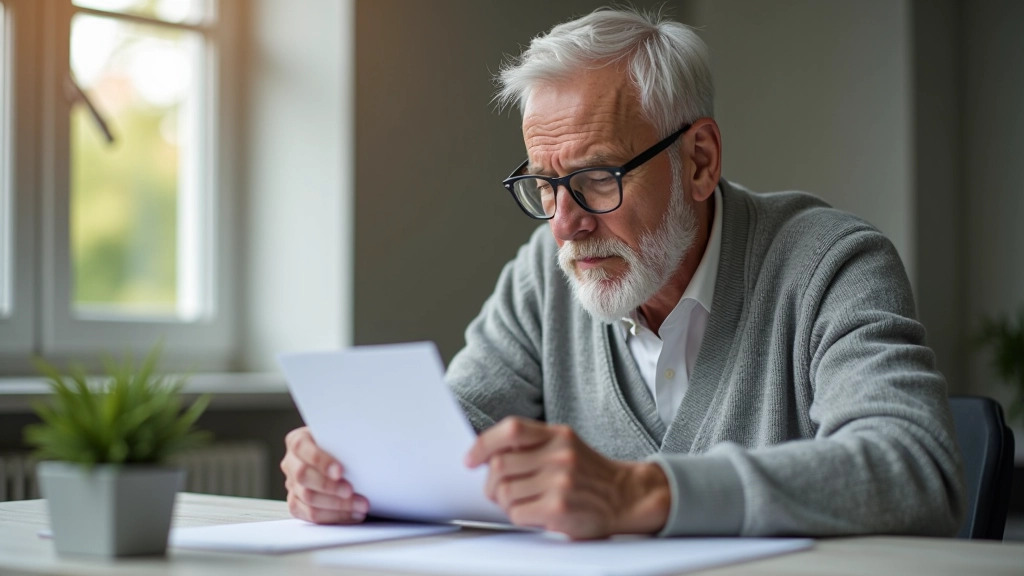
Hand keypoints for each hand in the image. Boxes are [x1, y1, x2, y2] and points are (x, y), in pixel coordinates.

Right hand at [281, 426, 369, 523]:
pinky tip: (352, 514)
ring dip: (337, 505)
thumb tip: (363, 451)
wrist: (338, 459)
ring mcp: (292, 484)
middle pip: (303, 476)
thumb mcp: (342, 438)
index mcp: (298, 441)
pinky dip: (334, 516)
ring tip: (360, 505)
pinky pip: (310, 515)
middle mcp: (291, 462)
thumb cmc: (342, 446)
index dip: (320, 460)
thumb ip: (344, 442)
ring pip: (308, 498)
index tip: (340, 471)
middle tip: (350, 491)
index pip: (301, 447)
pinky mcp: (297, 503)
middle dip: (329, 486)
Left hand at [465, 417, 669, 538]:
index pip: (510, 430)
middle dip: (492, 483)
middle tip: (498, 491)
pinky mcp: (559, 509)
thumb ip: (532, 444)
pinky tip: (534, 514)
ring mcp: (560, 482)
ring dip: (505, 502)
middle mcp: (559, 455)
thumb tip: (486, 454)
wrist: (627, 497)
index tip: (470, 460)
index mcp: (558, 435)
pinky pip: (518, 513)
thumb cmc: (589, 473)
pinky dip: (519, 516)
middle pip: (499, 465)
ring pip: (505, 492)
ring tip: (521, 503)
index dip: (483, 445)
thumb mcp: (566, 445)